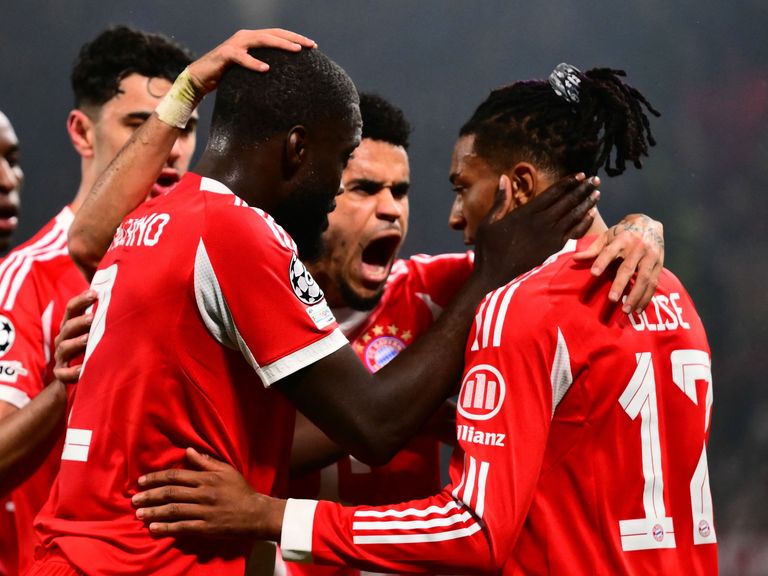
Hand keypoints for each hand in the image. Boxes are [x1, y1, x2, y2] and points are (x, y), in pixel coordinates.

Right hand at [53, 290, 96, 382]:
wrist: (74, 375)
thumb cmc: (91, 346)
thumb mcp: (95, 331)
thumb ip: (104, 317)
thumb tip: (126, 296)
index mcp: (72, 325)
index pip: (72, 309)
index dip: (81, 300)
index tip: (94, 293)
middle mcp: (64, 338)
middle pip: (68, 326)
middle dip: (80, 321)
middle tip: (92, 317)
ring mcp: (61, 355)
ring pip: (64, 347)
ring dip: (75, 343)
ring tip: (87, 339)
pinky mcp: (61, 372)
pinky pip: (63, 373)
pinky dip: (71, 371)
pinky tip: (82, 369)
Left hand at [132, 448, 284, 539]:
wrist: (255, 513)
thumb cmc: (240, 490)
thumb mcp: (226, 471)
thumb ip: (206, 461)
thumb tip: (189, 451)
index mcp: (207, 478)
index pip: (176, 475)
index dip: (156, 477)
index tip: (141, 481)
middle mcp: (203, 493)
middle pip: (171, 493)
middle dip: (150, 495)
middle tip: (134, 499)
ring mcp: (204, 511)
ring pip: (173, 510)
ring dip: (153, 512)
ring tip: (138, 513)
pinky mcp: (206, 527)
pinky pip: (182, 527)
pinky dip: (166, 527)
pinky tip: (154, 527)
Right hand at [187, 29, 316, 94]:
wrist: (201, 78)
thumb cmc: (227, 76)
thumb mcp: (249, 71)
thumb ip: (263, 68)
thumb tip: (284, 79)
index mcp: (253, 39)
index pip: (278, 34)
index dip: (295, 38)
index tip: (313, 46)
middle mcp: (245, 37)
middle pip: (274, 33)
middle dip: (294, 38)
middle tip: (310, 45)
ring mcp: (235, 44)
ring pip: (261, 40)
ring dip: (280, 44)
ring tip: (295, 50)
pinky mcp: (225, 54)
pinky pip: (241, 57)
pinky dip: (253, 62)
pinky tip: (265, 69)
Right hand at [474, 173, 599, 286]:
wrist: (494, 276)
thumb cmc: (488, 249)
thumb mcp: (489, 222)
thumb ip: (500, 200)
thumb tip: (504, 177)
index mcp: (525, 213)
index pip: (552, 193)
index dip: (568, 183)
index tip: (579, 175)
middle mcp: (540, 223)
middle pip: (567, 202)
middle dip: (582, 189)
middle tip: (595, 180)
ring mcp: (549, 237)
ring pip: (573, 216)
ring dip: (586, 203)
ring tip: (597, 193)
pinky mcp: (553, 249)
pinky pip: (573, 233)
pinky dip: (583, 223)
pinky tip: (591, 215)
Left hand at [573, 213, 663, 312]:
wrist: (650, 223)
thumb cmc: (624, 232)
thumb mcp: (608, 236)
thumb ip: (593, 249)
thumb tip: (574, 259)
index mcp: (622, 239)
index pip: (610, 251)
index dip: (602, 261)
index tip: (593, 274)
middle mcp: (638, 247)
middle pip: (628, 268)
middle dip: (620, 284)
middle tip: (611, 299)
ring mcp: (650, 257)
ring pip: (644, 278)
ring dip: (636, 296)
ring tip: (626, 310)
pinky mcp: (659, 265)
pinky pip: (654, 283)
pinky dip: (646, 298)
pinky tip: (638, 309)